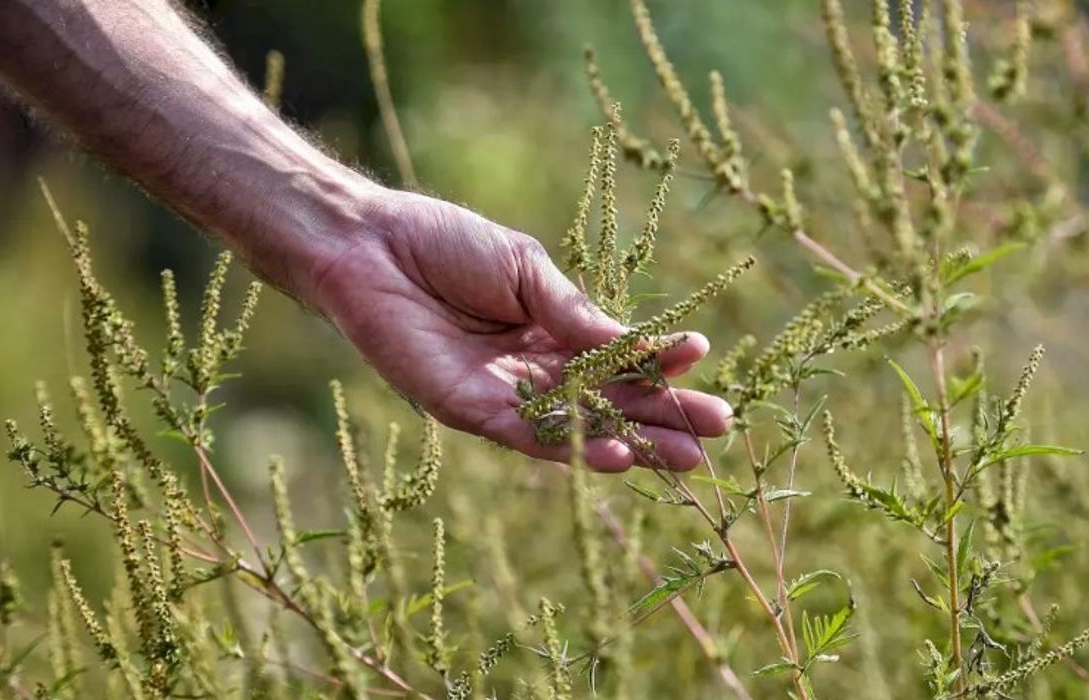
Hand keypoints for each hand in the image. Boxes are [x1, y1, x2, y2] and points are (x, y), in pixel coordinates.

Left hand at [304, 189, 731, 471]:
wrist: (370, 246)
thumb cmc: (446, 245)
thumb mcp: (528, 273)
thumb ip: (576, 316)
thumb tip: (637, 349)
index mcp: (552, 331)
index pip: (618, 357)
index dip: (661, 362)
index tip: (703, 357)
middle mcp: (535, 371)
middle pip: (611, 402)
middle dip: (665, 417)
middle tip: (718, 431)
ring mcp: (506, 396)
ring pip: (581, 429)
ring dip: (634, 443)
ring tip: (685, 455)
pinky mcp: (471, 412)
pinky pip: (531, 437)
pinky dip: (575, 447)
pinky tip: (616, 450)